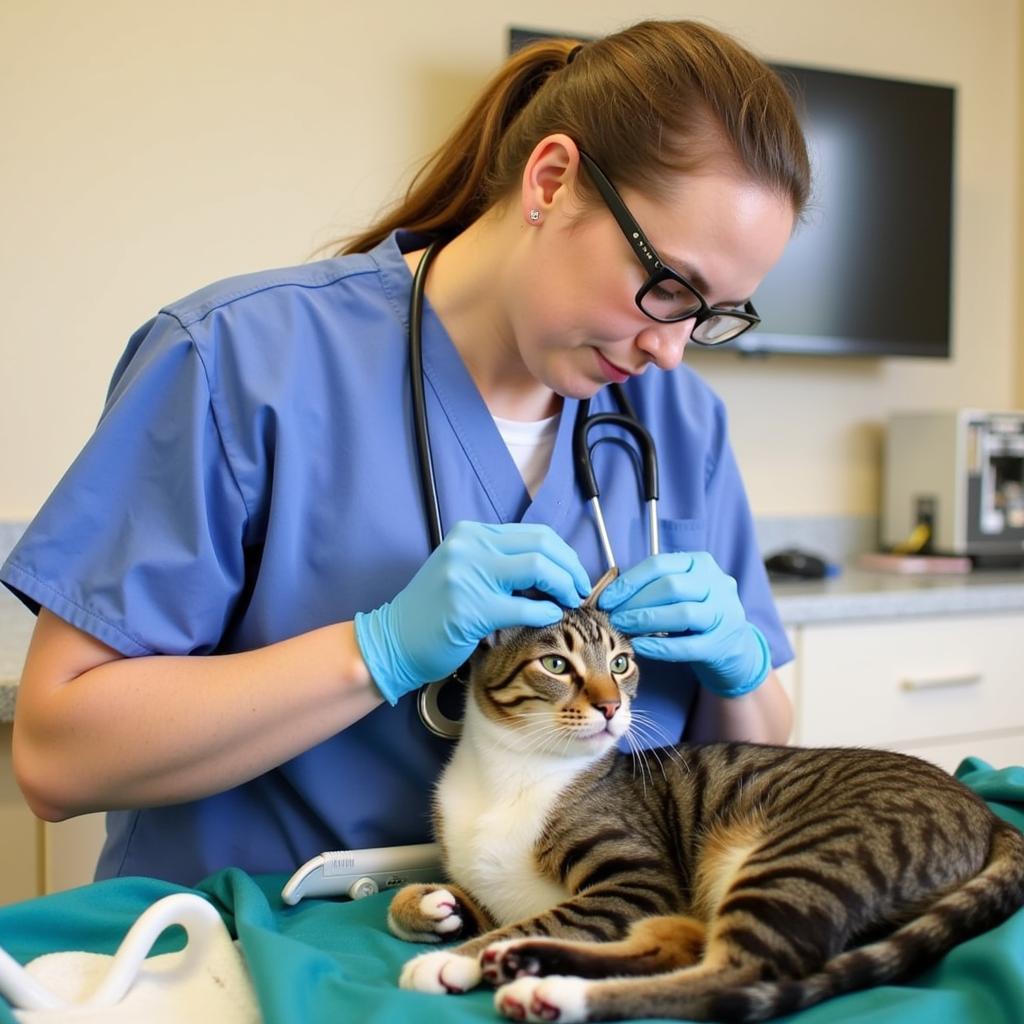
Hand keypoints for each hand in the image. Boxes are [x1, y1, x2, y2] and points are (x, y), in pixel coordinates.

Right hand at [355, 522, 590, 704]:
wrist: (394, 640)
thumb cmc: (434, 610)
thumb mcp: (464, 570)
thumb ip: (501, 562)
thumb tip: (553, 568)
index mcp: (472, 534)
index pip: (534, 533)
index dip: (563, 553)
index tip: (574, 573)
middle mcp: (470, 547)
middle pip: (541, 545)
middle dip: (570, 567)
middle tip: (579, 589)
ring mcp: (469, 576)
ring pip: (538, 568)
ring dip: (563, 586)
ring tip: (569, 601)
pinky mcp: (471, 609)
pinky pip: (525, 607)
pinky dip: (546, 612)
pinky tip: (550, 617)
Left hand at [598, 552, 769, 697]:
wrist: (733, 647)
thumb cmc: (696, 613)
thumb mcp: (682, 591)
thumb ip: (654, 586)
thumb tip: (611, 595)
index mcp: (701, 563)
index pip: (659, 564)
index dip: (628, 581)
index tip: (606, 598)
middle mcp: (717, 584)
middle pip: (670, 586)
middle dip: (634, 601)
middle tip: (611, 615)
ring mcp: (723, 614)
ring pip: (681, 614)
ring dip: (645, 620)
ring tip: (621, 627)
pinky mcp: (721, 644)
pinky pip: (687, 646)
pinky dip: (659, 647)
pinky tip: (639, 646)